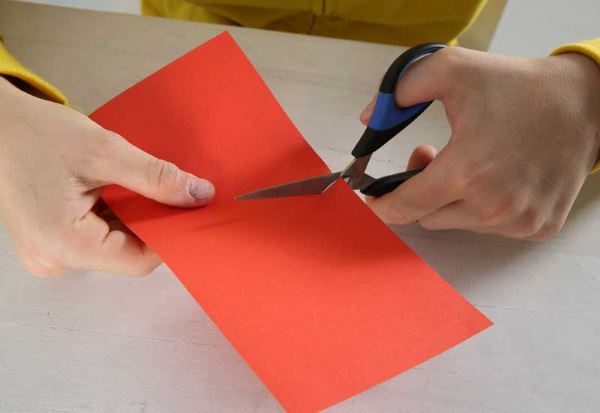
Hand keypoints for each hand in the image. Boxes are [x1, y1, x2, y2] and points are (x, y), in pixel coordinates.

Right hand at [0, 77, 214, 274]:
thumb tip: (198, 196)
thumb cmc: (34, 134)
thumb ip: (156, 177)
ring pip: (116, 245)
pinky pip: (99, 238)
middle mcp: (54, 259)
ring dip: (132, 216)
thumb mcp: (103, 151)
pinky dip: (115, 216)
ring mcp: (51, 254)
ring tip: (123, 184)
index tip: (189, 207)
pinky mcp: (53, 243)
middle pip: (128, 253)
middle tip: (160, 186)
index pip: (140, 260)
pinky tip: (110, 191)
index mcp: (63, 245)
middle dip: (151, 221)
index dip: (170, 234)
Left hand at [360, 48, 599, 239]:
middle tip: (430, 155)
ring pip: (457, 222)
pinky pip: (489, 227)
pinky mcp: (538, 227)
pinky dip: (481, 207)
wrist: (585, 103)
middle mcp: (493, 206)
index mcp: (468, 171)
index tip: (371, 199)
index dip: (381, 205)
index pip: (405, 207)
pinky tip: (495, 177)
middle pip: (427, 215)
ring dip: (451, 197)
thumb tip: (370, 118)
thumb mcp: (453, 69)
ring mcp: (519, 221)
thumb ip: (401, 90)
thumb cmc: (518, 88)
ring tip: (468, 161)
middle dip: (419, 189)